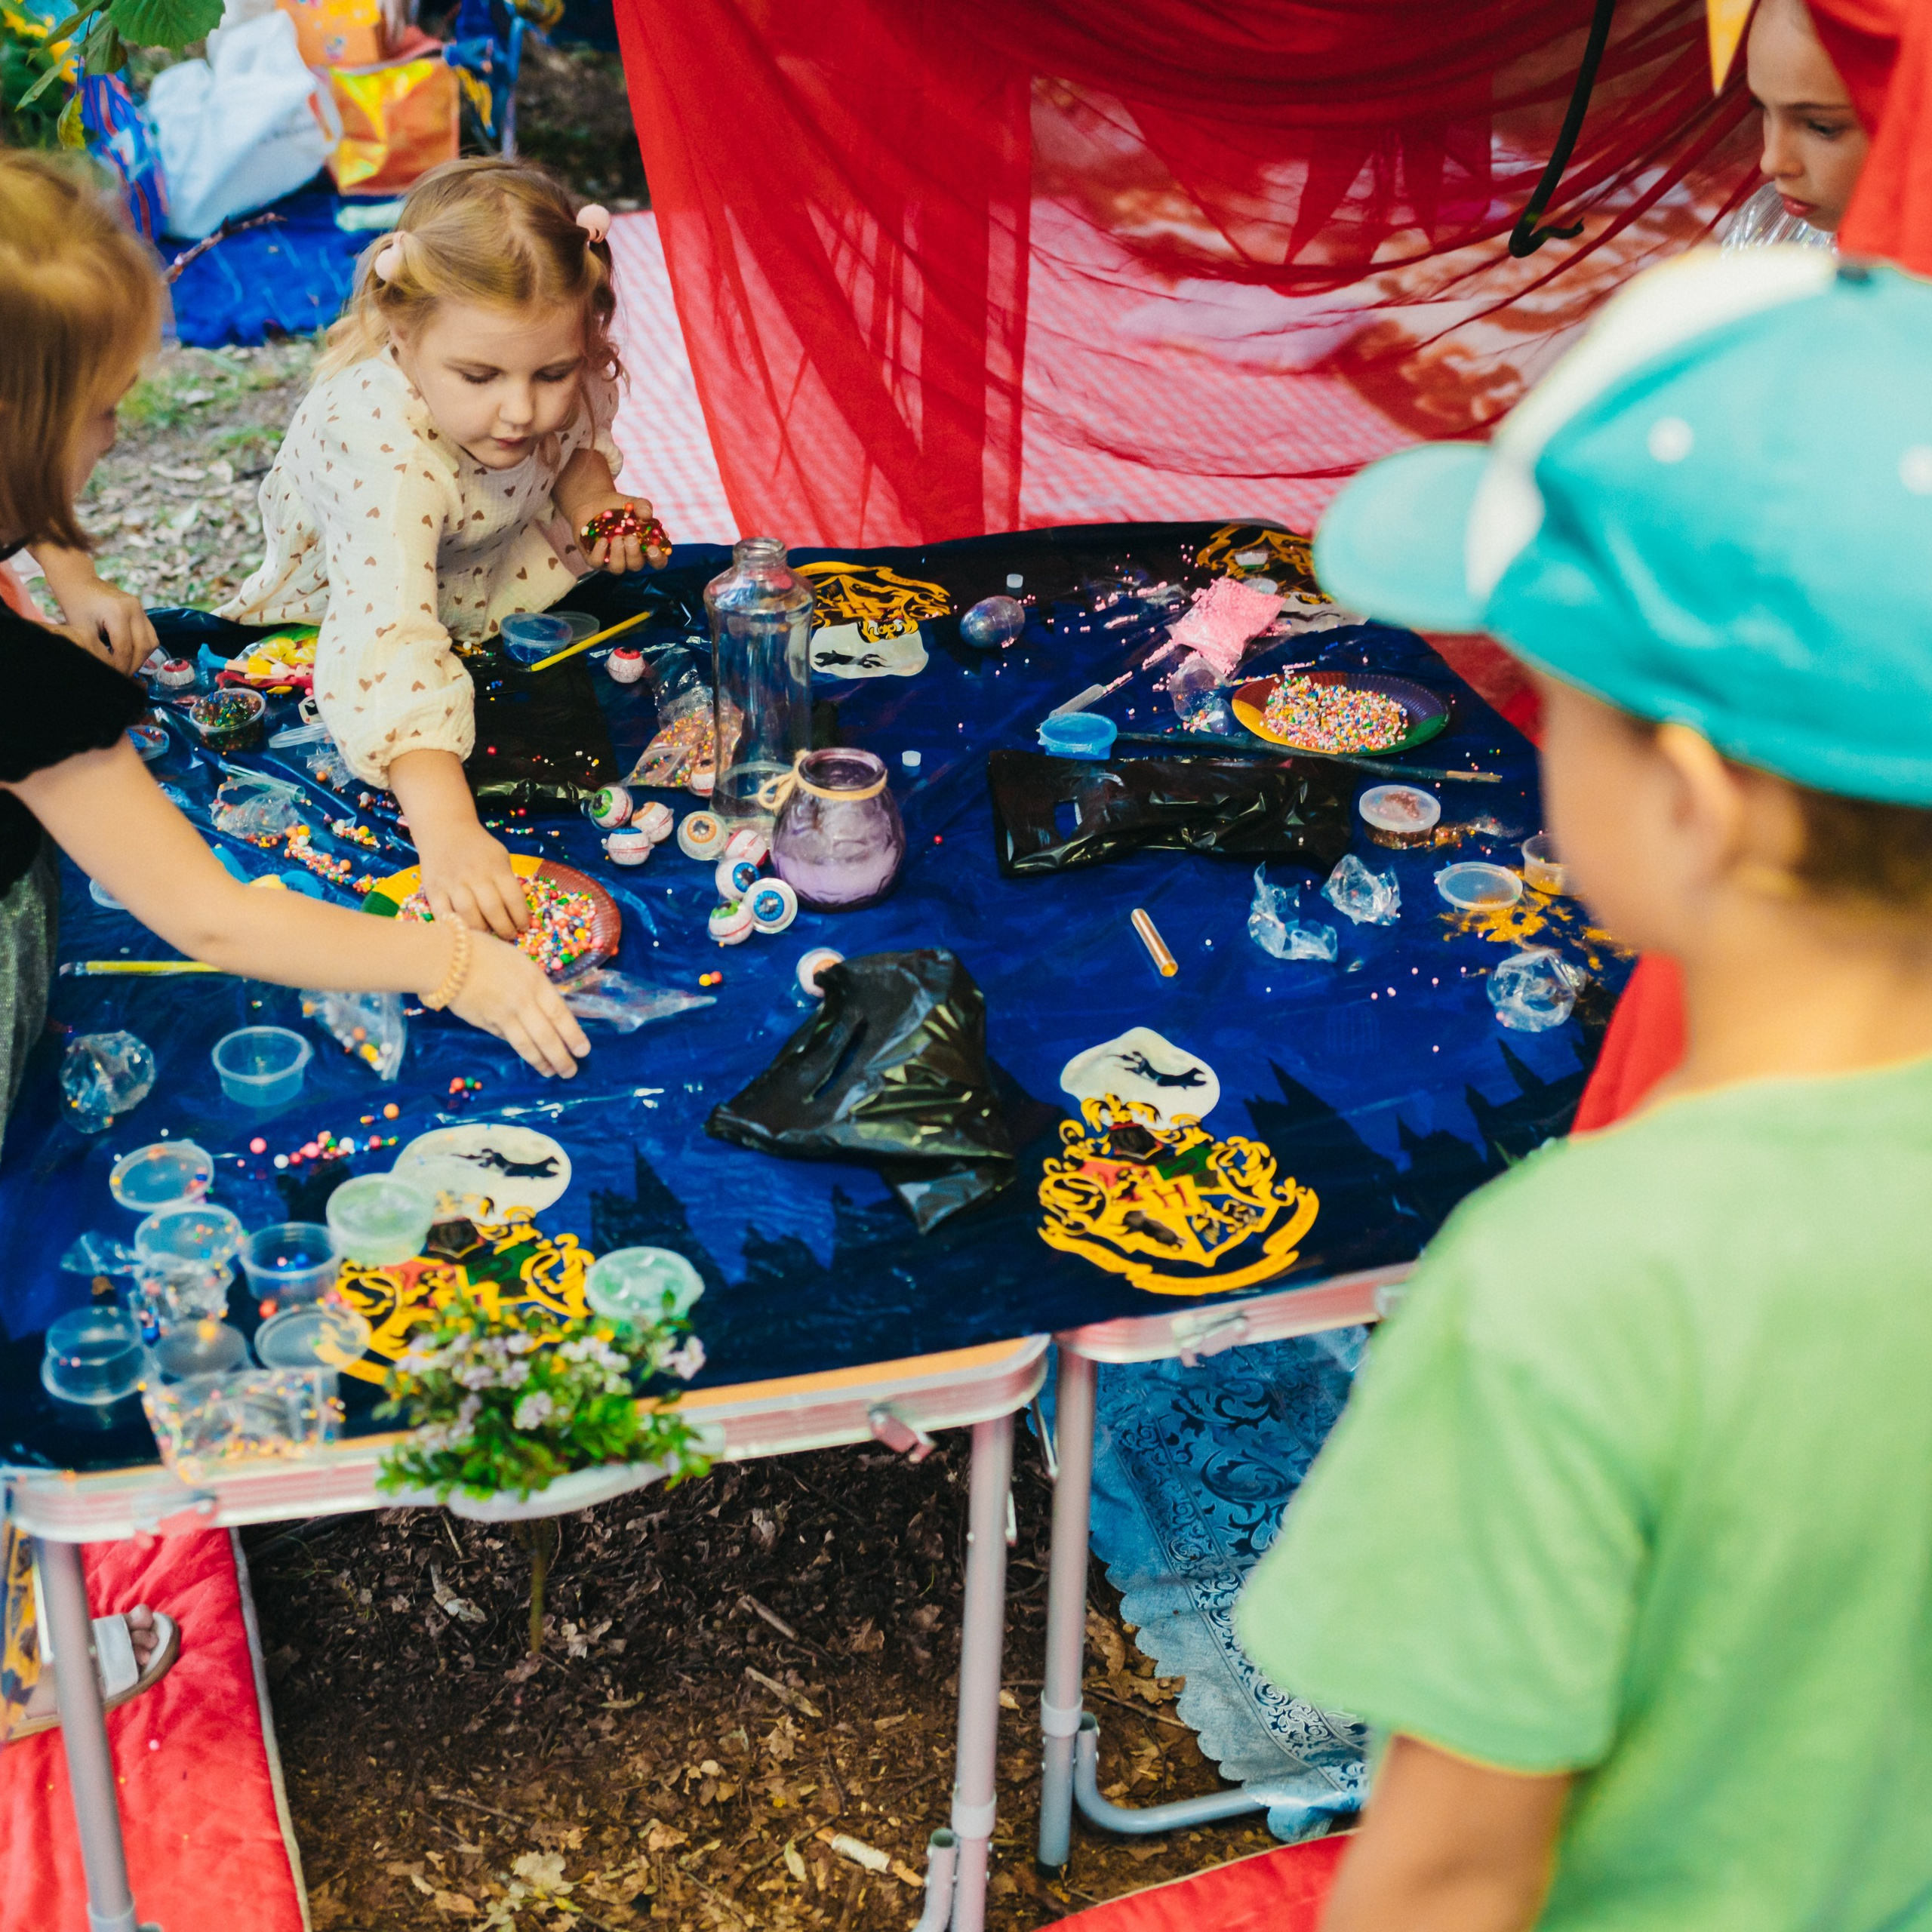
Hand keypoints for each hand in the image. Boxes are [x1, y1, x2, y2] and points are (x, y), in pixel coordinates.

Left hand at [52, 576, 155, 676]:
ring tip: (127, 666)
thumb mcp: (81, 629)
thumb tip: (109, 672)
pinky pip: (150, 635)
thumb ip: (97, 651)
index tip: (114, 677)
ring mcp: (141, 608)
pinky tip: (130, 653)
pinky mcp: (142, 610)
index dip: (121, 666)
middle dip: (134, 665)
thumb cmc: (75, 604)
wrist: (79, 580)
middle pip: (143, 647)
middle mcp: (135, 609)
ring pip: (152, 642)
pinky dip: (143, 647)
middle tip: (122, 676)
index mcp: (118, 612)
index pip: (125, 648)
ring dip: (142, 658)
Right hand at [415, 823, 529, 938]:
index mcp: (496, 867)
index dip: (521, 917)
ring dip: (481, 931)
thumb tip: (518, 913)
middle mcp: (474, 875)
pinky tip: (463, 933)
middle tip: (508, 936)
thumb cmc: (478, 847)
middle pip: (492, 909)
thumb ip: (507, 882)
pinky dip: (454, 926)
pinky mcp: (433, 890)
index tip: (524, 927)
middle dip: (504, 928)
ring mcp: (452, 883)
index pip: (513, 897)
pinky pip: (443, 915)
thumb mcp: (500, 857)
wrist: (444, 828)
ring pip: (468, 914)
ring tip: (488, 937)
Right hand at [449, 932, 590, 1078]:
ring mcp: (503, 1015)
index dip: (573, 1035)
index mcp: (536, 982)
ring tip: (552, 1073)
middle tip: (571, 1072)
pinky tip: (528, 1057)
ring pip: (527, 1045)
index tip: (583, 1050)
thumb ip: (534, 988)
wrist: (448, 957)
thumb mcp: (520, 963)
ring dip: (542, 1062)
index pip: (560, 1015)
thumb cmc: (486, 953)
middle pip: (547, 1036)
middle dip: (561, 1057)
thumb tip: (544, 1013)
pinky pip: (507, 1039)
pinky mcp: (485, 1024)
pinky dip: (519, 1050)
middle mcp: (523, 1001)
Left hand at [572, 493, 670, 574]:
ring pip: (617, 568)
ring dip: (618, 555)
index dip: (658, 559)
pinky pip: (596, 562)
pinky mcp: (593, 557)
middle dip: (634, 554)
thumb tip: (647, 515)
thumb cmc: (618, 507)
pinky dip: (600, 553)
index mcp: (644, 548)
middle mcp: (628, 558)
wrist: (593, 502)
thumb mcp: (632, 503)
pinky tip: (603, 540)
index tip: (653, 549)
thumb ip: (643, 506)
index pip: (657, 561)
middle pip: (636, 565)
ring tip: (617, 538)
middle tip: (631, 539)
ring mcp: (610, 560)